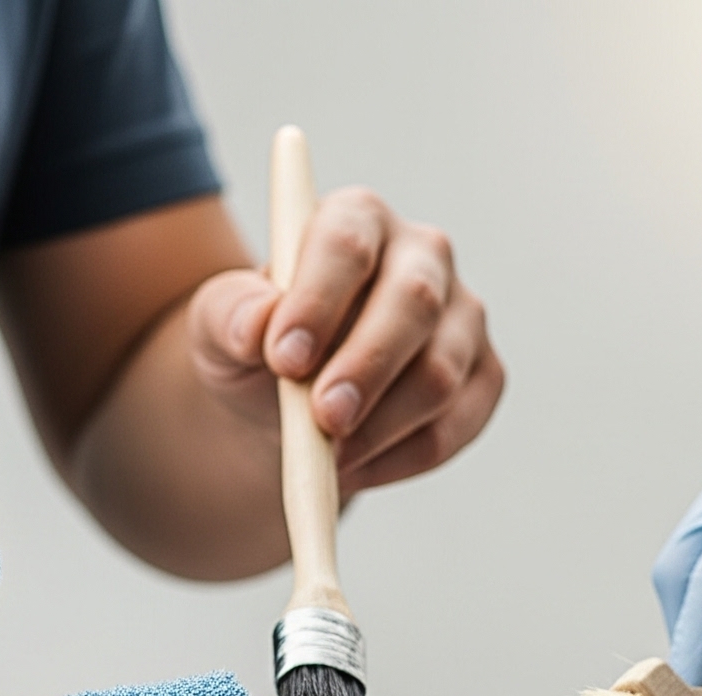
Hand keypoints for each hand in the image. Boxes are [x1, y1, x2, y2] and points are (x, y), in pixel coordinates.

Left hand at [186, 187, 503, 490]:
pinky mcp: (482, 378)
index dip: (318, 301)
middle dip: (366, 369)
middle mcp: (421, 255)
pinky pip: (454, 426)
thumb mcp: (219, 328)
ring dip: (381, 427)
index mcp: (356, 220)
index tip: (284, 359)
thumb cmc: (258, 350)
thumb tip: (257, 326)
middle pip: (413, 304)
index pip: (348, 244)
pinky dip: (402, 459)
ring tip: (329, 458)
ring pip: (439, 375)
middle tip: (323, 421)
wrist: (288, 404)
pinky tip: (358, 469)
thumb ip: (230, 316)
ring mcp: (462, 317)